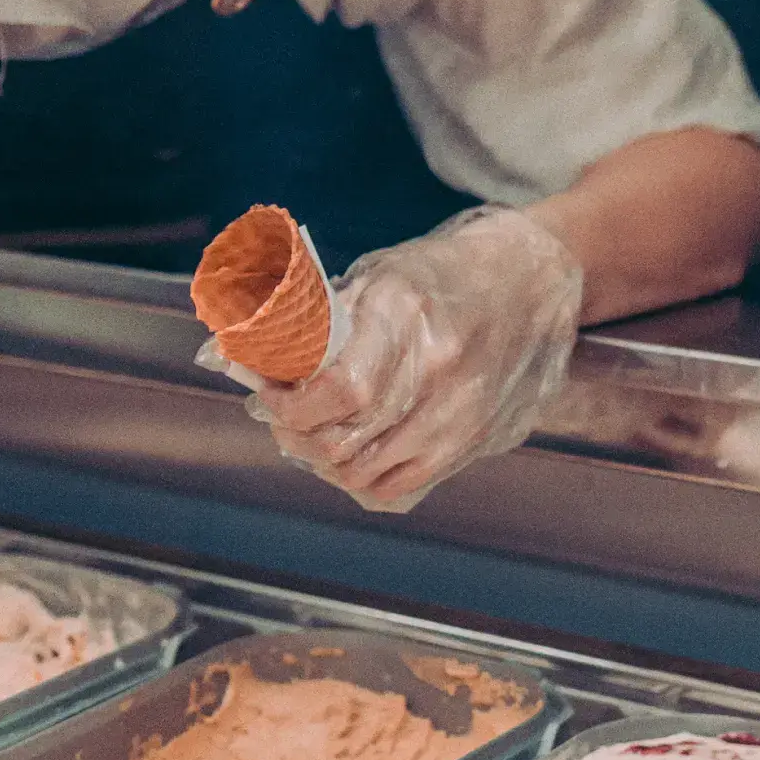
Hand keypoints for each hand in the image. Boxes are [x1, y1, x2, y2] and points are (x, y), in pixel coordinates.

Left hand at [204, 206, 583, 513]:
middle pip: (346, 441)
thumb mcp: (377, 274)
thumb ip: (309, 318)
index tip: (270, 395)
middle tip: (281, 416)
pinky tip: (351, 452)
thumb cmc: (444, 272)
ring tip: (311, 433)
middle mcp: (442, 370)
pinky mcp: (479, 441)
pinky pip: (403, 488)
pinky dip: (363, 479)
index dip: (290, 407)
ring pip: (368, 473)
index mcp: (409, 314)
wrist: (536, 278)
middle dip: (296, 435)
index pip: (338, 392)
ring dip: (324, 460)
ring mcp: (465, 413)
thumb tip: (223, 352)